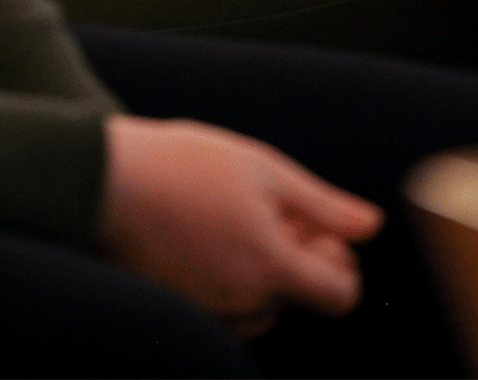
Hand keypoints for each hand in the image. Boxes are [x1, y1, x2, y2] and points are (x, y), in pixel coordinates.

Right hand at [99, 116, 380, 331]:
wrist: (107, 182)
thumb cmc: (183, 166)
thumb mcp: (264, 169)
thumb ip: (324, 204)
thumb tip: (370, 226)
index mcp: (270, 266)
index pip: (339, 296)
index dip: (342, 262)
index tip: (320, 230)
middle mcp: (243, 301)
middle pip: (300, 294)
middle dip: (300, 254)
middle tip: (275, 206)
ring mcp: (211, 310)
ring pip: (264, 303)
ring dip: (267, 268)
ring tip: (241, 214)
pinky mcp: (184, 309)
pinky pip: (229, 310)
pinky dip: (235, 280)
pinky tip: (216, 236)